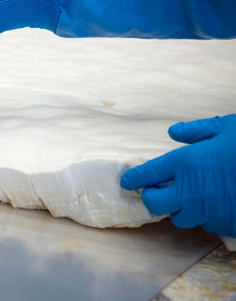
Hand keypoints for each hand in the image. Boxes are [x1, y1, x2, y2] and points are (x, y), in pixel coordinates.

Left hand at [121, 115, 235, 237]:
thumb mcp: (226, 128)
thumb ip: (197, 131)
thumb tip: (174, 132)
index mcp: (186, 163)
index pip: (149, 174)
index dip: (135, 178)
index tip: (127, 182)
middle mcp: (191, 190)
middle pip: (156, 204)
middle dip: (150, 198)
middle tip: (154, 191)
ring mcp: (208, 210)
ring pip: (180, 218)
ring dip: (178, 208)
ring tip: (185, 197)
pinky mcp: (225, 224)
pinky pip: (206, 223)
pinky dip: (204, 215)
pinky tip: (213, 203)